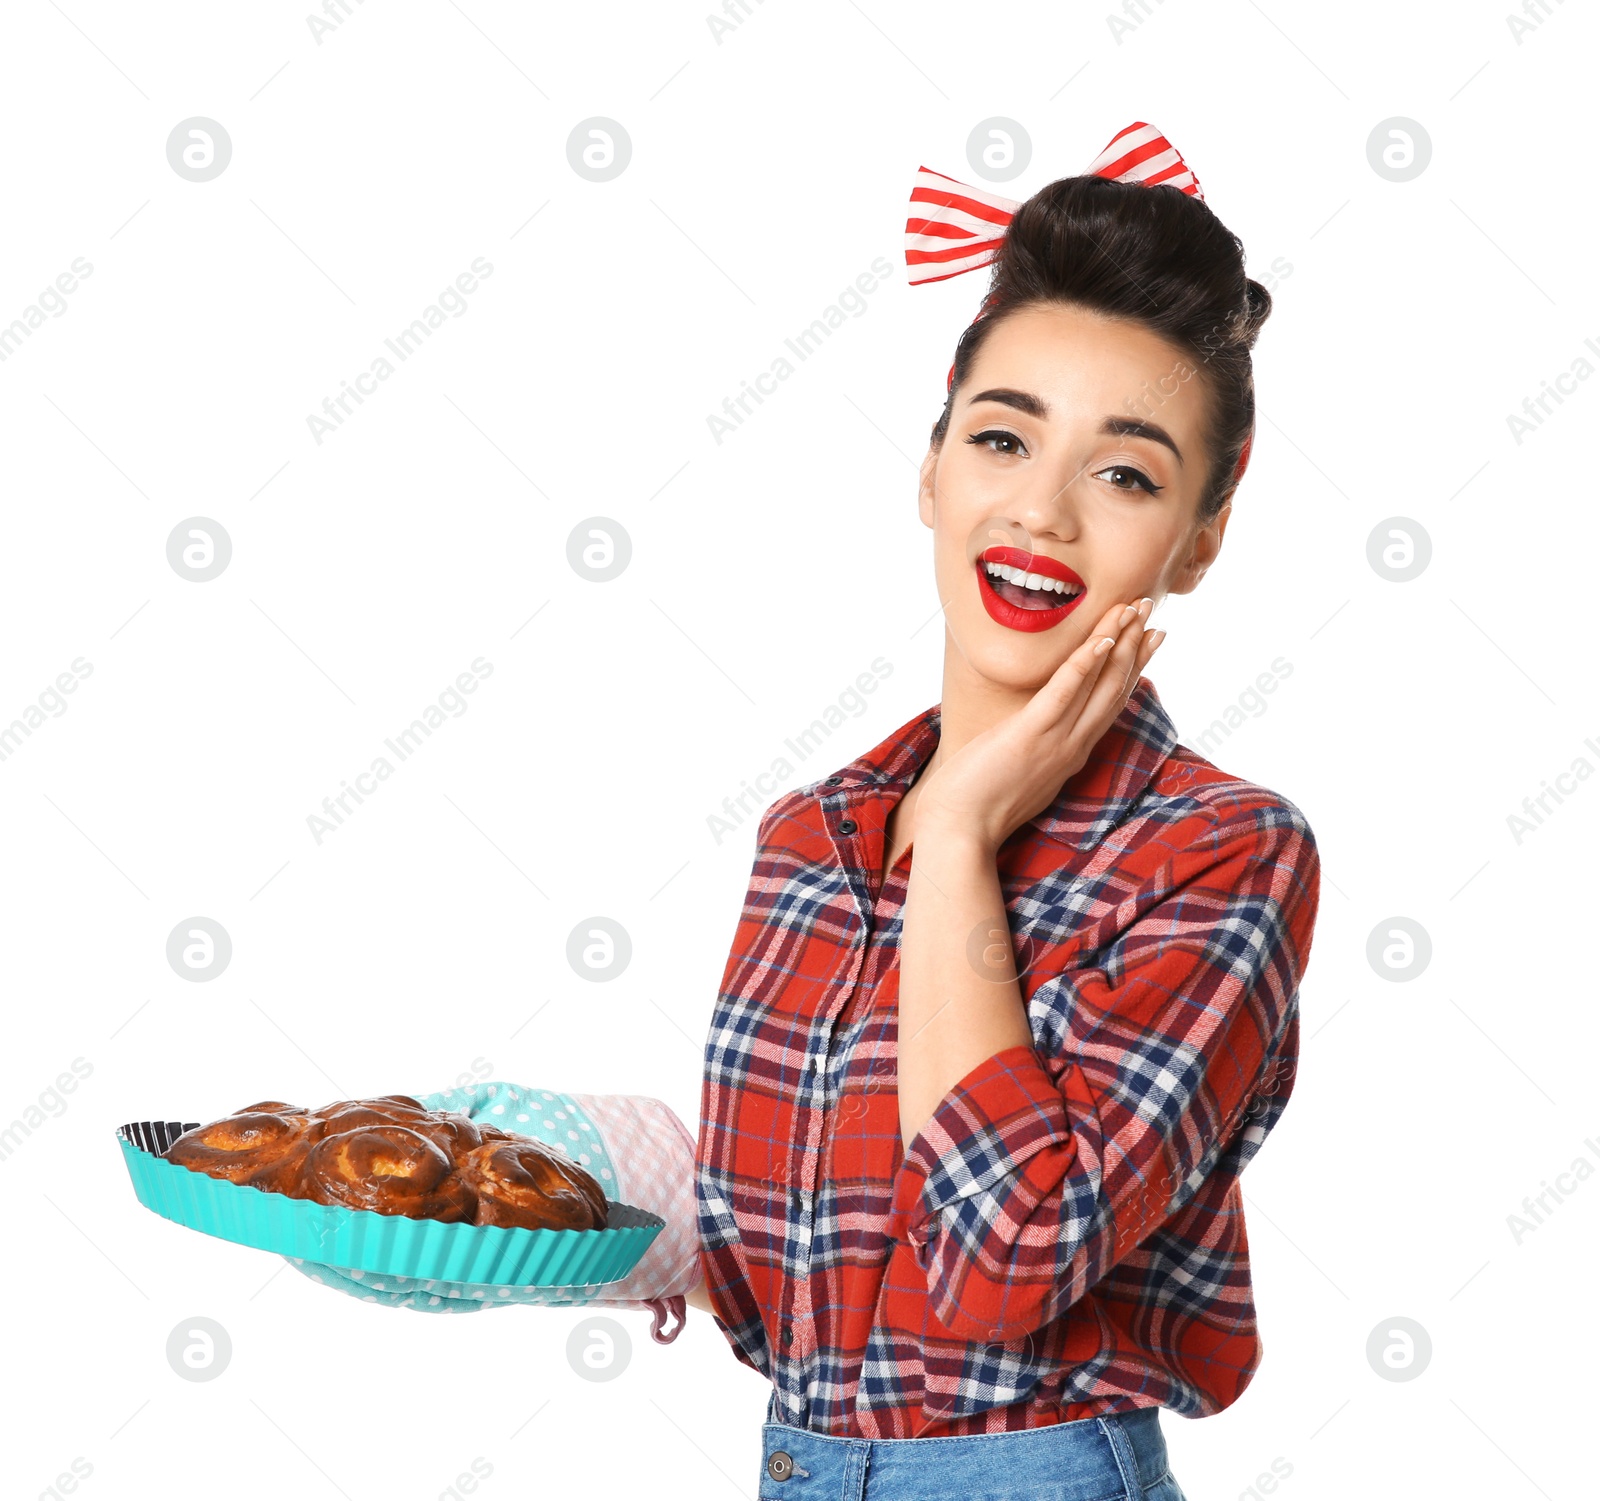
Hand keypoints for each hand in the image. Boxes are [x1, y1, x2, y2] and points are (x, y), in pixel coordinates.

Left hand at [916, 598, 1163, 851]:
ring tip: (1135, 607)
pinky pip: (1064, 693)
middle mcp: (1073, 746)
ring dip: (1120, 641)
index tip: (1149, 638)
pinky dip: (1085, 663)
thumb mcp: (1020, 771)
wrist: (959, 831)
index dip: (1133, 668)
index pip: (1111, 703)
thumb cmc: (977, 803)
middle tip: (1150, 608)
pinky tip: (1101, 638)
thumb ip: (1036, 747)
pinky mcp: (1030, 736)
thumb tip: (1033, 726)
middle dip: (1136, 645)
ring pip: (1099, 685)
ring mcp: (1056, 741)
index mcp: (1071, 753)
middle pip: (1115, 688)